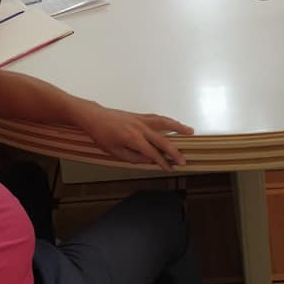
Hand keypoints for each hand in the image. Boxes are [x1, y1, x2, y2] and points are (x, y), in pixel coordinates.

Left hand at [77, 103, 193, 170]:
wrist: (94, 117)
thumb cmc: (101, 135)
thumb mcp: (114, 152)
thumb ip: (132, 157)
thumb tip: (148, 160)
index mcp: (133, 139)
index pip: (152, 153)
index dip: (162, 162)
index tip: (170, 168)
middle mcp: (139, 128)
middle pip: (161, 139)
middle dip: (174, 150)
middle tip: (184, 159)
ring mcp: (140, 119)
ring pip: (163, 122)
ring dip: (177, 126)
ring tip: (190, 131)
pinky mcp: (139, 115)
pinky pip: (157, 117)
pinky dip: (167, 120)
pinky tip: (174, 123)